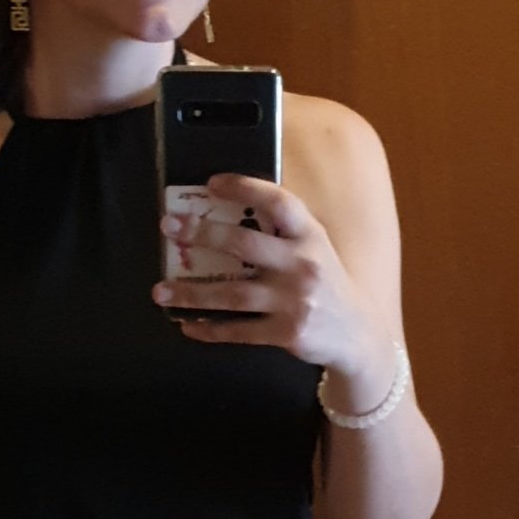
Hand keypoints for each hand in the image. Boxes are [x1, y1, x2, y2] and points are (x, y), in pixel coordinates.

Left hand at [152, 171, 389, 384]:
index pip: (278, 202)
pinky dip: (210, 329)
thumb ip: (282, 232)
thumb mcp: (315, 248)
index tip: (212, 183)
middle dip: (202, 233)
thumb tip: (226, 214)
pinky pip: (239, 331)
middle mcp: (303, 264)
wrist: (358, 335)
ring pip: (233, 294)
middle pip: (244, 243)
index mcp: (310, 235)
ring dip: (191, 293)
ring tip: (160, 290)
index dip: (245, 188)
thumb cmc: (326, 284)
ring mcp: (295, 301)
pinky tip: (187, 325)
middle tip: (169, 227)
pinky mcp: (287, 333)